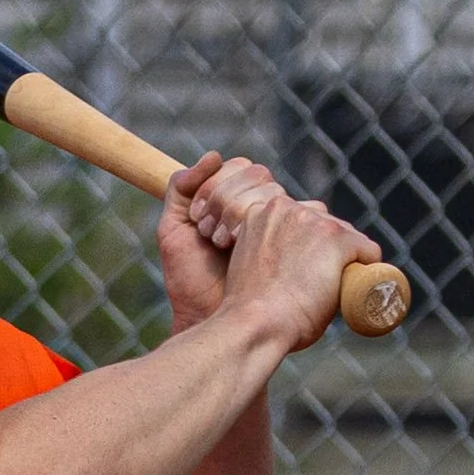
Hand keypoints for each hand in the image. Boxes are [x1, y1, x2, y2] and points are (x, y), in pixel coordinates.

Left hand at [160, 153, 288, 329]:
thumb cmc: (190, 281)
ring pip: (278, 192)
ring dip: (244, 212)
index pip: (239, 168)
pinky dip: (269, 224)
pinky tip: (241, 246)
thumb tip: (214, 156)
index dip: (218, 185)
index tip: (196, 217)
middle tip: (208, 234)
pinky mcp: (298, 244)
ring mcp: (282, 226)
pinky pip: (299, 214)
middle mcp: (261, 210)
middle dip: (228, 198)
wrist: (206, 318)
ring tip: (221, 244)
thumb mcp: (173, 231)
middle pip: (260, 175)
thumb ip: (181, 189)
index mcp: (234, 203)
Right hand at [213, 180, 383, 354]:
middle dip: (324, 251)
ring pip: (348, 237)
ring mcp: (316, 222)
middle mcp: (289, 208)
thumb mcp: (250, 265)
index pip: (298, 220)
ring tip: (325, 293)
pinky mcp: (339, 238)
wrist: (255, 326)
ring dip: (343, 262)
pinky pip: (369, 252)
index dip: (301, 248)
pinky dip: (365, 274)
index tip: (294, 272)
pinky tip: (349, 292)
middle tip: (311, 285)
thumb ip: (269, 252)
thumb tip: (291, 264)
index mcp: (262, 212)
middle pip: (325, 223)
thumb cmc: (247, 311)